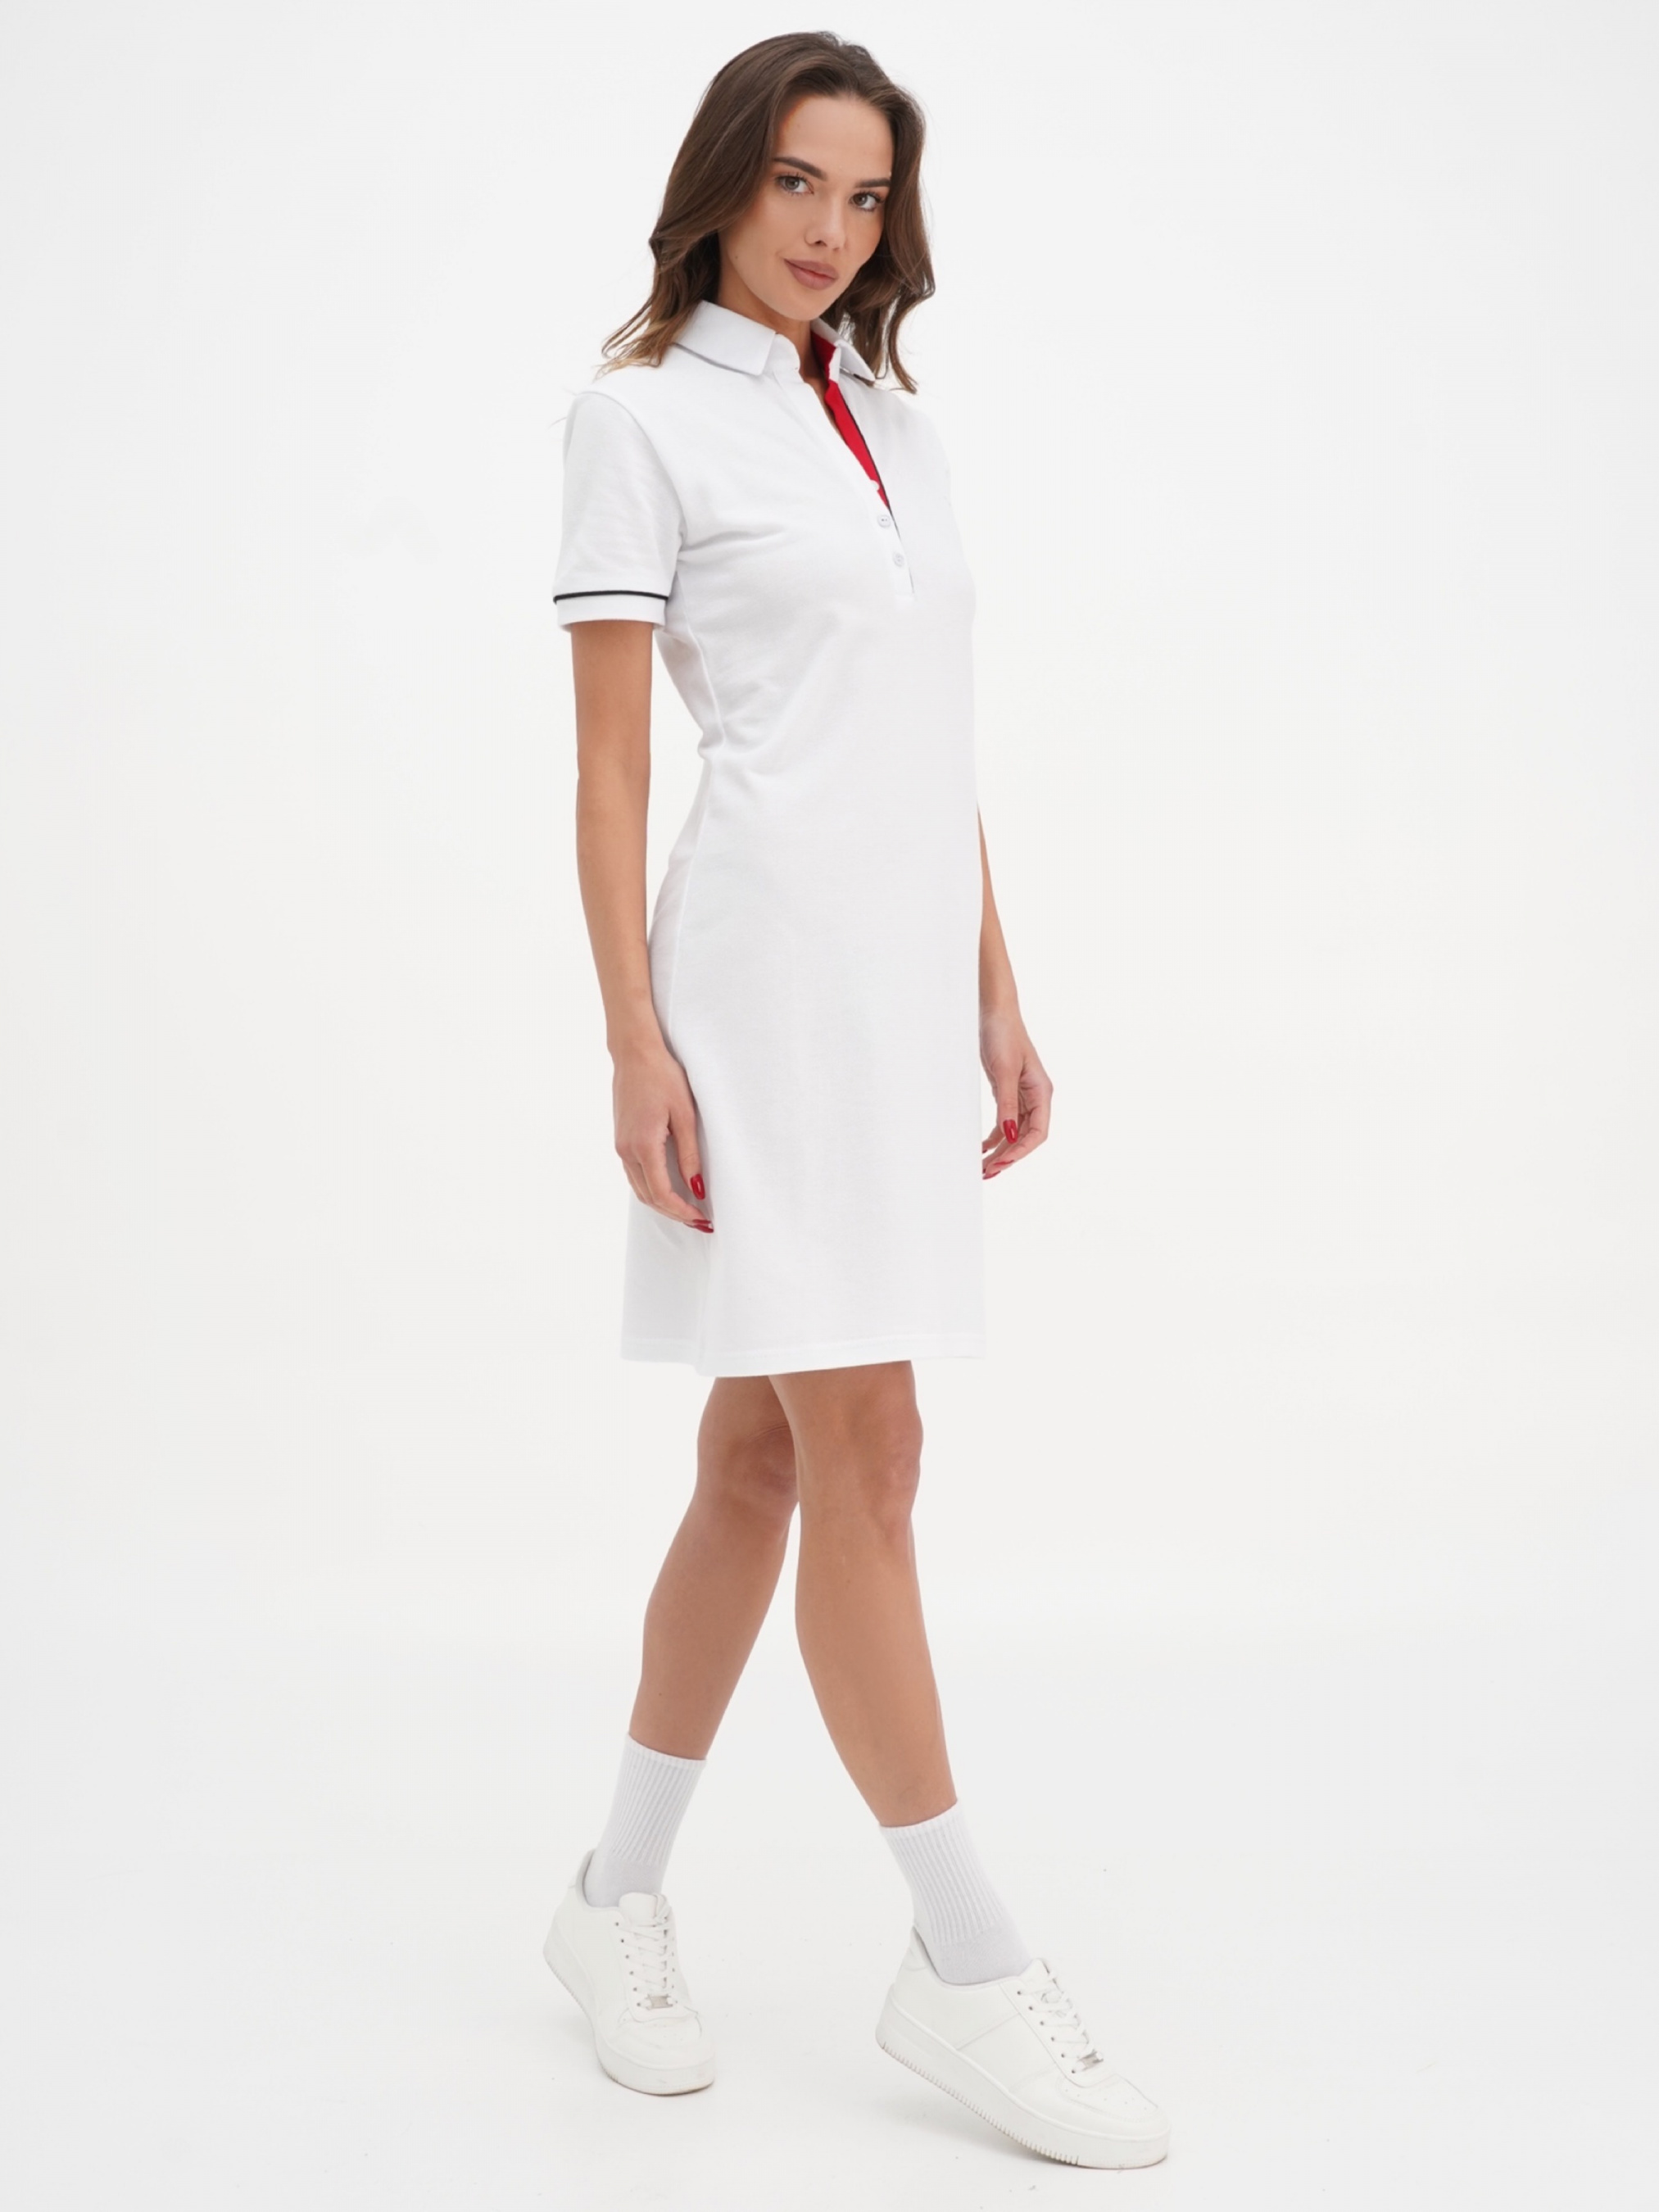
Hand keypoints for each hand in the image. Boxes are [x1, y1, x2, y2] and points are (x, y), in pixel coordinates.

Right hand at [611, 1039, 712, 1230]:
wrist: (634, 1054)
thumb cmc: (663, 1077)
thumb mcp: (685, 1115)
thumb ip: (690, 1155)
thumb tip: (697, 1188)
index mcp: (643, 1146)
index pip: (662, 1193)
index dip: (682, 1211)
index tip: (702, 1217)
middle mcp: (626, 1151)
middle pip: (648, 1198)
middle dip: (674, 1213)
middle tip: (699, 1221)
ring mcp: (620, 1146)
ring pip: (639, 1189)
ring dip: (662, 1203)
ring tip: (687, 1210)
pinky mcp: (620, 1140)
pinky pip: (634, 1175)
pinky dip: (652, 1189)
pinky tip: (669, 1189)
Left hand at [980, 1007, 1051, 1178]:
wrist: (994, 1012)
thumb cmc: (1003, 1034)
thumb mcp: (1003, 1071)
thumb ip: (1006, 1104)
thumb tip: (1007, 1135)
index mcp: (1042, 1092)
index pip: (1038, 1133)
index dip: (1020, 1151)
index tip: (1000, 1163)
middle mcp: (1035, 1097)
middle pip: (1026, 1137)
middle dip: (1008, 1156)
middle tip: (987, 1172)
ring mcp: (1022, 1095)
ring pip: (1014, 1132)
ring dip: (1000, 1150)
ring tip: (983, 1167)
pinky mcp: (1008, 1092)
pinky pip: (1004, 1122)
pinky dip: (994, 1137)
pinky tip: (982, 1148)